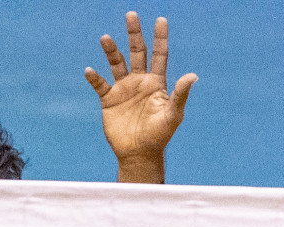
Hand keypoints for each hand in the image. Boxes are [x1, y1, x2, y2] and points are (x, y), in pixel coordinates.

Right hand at [85, 11, 195, 181]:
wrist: (139, 154)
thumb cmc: (159, 135)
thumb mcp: (172, 114)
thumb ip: (180, 94)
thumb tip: (193, 75)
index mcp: (156, 83)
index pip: (159, 55)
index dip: (160, 38)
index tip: (161, 20)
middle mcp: (139, 82)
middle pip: (137, 52)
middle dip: (135, 34)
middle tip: (132, 15)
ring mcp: (123, 89)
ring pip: (116, 63)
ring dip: (111, 51)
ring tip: (106, 38)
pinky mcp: (109, 99)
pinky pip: (100, 85)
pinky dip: (94, 77)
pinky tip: (90, 71)